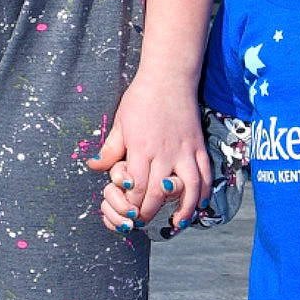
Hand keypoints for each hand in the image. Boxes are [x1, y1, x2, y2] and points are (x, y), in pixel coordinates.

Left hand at [88, 70, 210, 231]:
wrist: (168, 76)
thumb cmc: (141, 98)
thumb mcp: (120, 122)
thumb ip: (110, 149)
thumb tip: (94, 167)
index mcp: (141, 147)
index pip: (138, 185)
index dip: (133, 202)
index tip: (128, 209)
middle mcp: (164, 152)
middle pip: (159, 191)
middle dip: (151, 211)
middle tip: (144, 220)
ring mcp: (184, 149)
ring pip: (189, 186)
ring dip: (185, 208)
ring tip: (179, 223)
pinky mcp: (198, 145)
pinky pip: (205, 173)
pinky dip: (205, 191)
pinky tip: (200, 204)